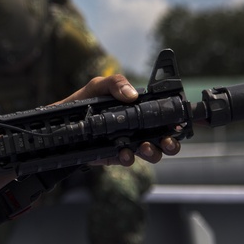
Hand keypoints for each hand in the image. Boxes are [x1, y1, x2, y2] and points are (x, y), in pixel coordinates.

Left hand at [56, 74, 180, 165]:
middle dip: (172, 143)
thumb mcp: (99, 86)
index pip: (164, 116)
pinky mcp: (114, 155)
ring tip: (145, 146)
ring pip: (151, 153)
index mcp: (139, 111)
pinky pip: (128, 160)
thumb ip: (116, 83)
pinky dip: (129, 158)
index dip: (177, 120)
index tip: (182, 123)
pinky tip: (124, 153)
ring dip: (153, 152)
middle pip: (165, 139)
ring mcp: (127, 143)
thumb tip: (132, 95)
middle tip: (167, 140)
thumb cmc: (83, 101)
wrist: (61, 121)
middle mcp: (138, 128)